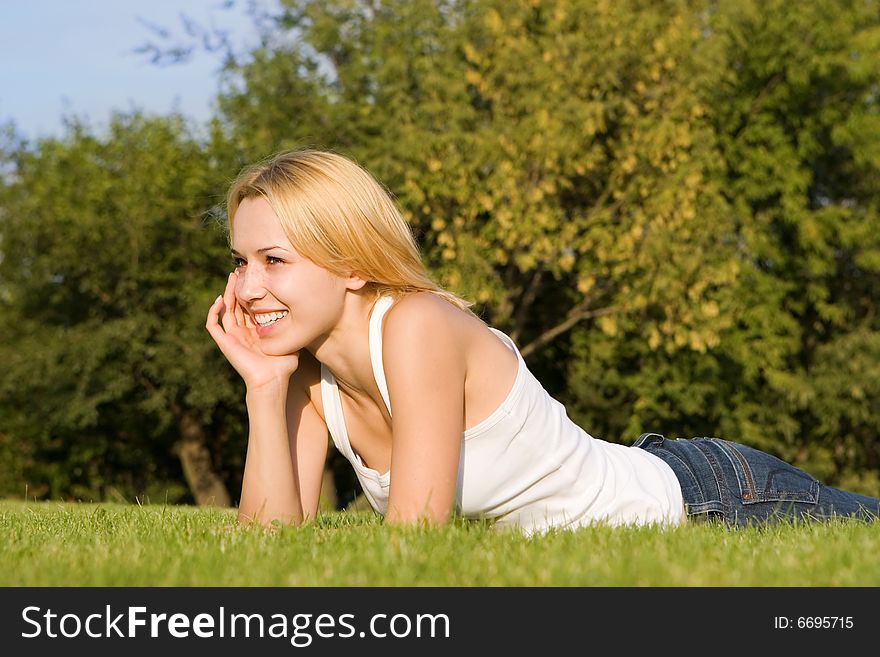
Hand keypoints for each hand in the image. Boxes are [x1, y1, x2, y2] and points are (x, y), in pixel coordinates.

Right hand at [205, 271, 299, 390]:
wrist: (272, 380)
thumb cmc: (283, 366)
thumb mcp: (290, 341)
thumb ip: (292, 329)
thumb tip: (304, 315)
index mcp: (255, 332)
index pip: (249, 308)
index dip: (249, 294)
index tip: (254, 279)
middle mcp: (242, 333)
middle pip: (235, 306)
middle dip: (236, 289)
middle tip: (238, 272)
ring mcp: (232, 337)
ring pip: (225, 311)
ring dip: (226, 294)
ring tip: (231, 279)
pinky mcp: (225, 343)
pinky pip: (213, 325)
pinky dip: (214, 312)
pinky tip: (220, 300)